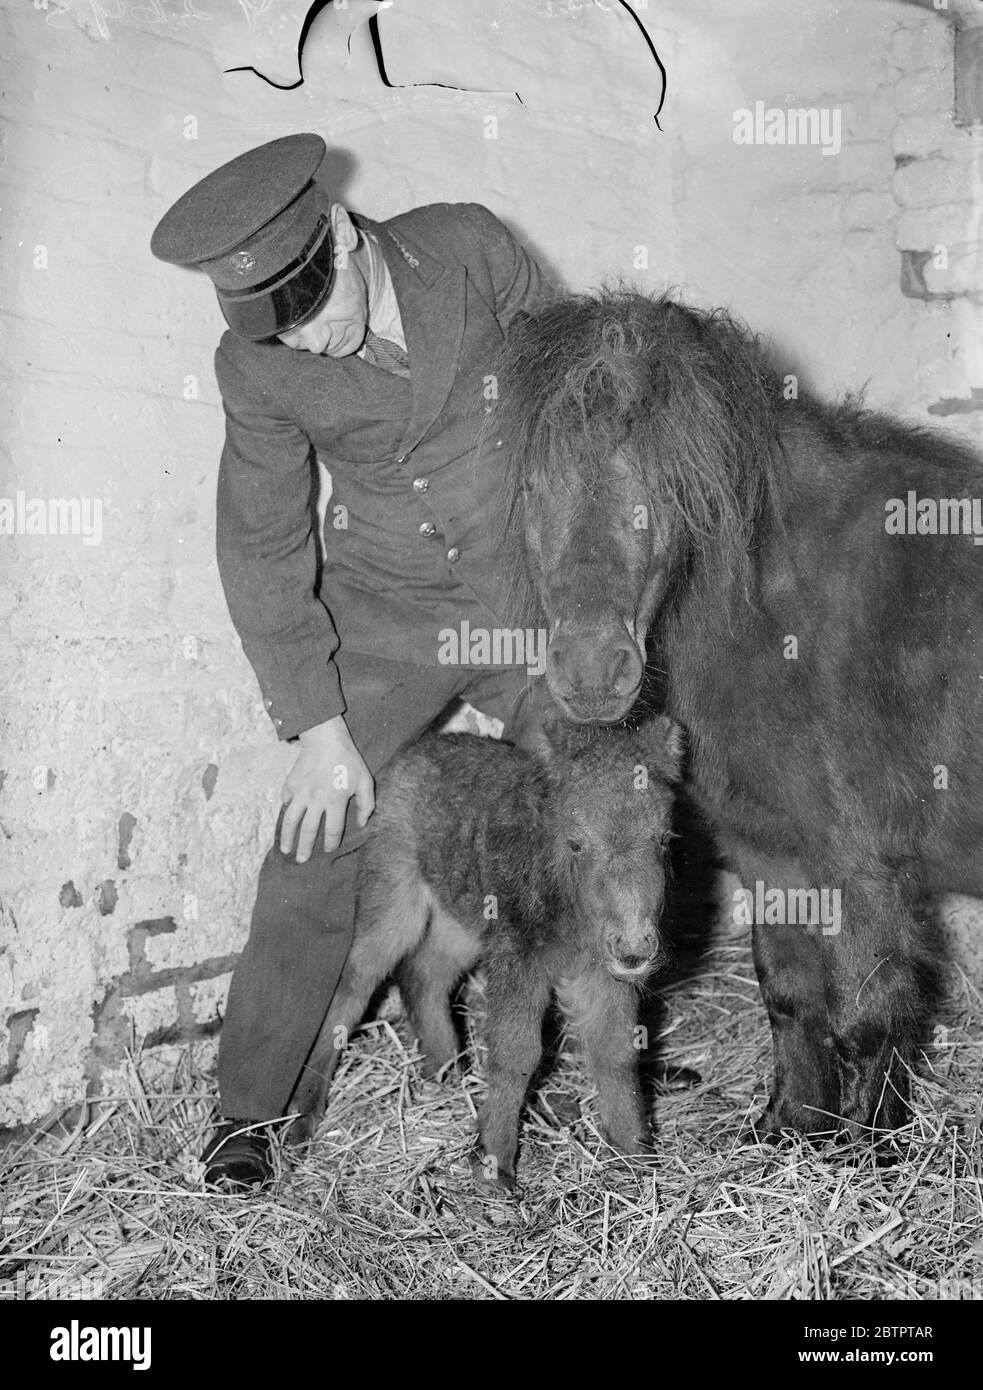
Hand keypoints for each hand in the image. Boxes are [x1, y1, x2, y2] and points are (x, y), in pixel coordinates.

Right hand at [279, 715, 374, 861]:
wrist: (325, 739)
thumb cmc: (348, 760)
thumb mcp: (365, 781)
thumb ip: (367, 804)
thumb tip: (362, 824)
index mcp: (336, 801)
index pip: (332, 830)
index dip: (331, 843)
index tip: (328, 850)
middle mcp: (316, 800)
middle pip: (308, 831)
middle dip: (304, 848)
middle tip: (302, 860)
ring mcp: (300, 792)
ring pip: (290, 820)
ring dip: (287, 837)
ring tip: (285, 850)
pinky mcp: (290, 784)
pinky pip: (286, 802)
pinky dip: (285, 812)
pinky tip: (286, 820)